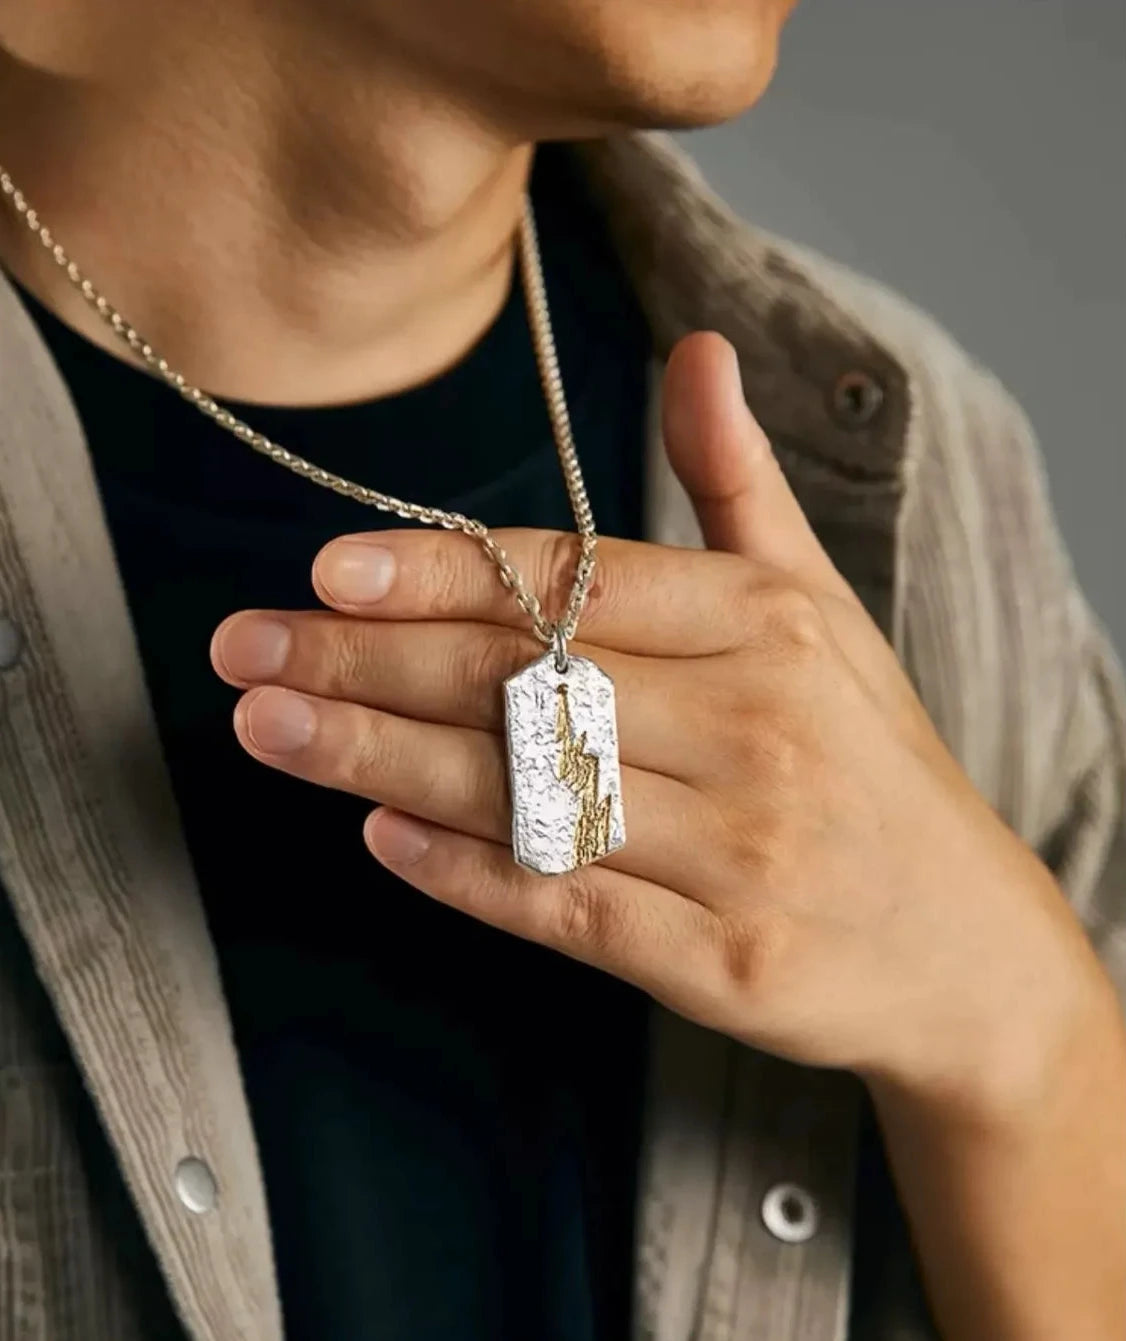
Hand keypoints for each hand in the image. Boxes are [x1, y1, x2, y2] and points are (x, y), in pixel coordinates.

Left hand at [210, 332, 1106, 1116]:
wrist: (965, 943)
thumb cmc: (868, 756)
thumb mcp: (821, 608)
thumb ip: (739, 485)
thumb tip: (698, 352)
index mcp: (768, 628)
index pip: (581, 586)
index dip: (446, 574)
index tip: (332, 571)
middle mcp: (754, 730)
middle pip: (528, 683)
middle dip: (369, 665)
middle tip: (247, 650)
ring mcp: (739, 853)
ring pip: (530, 793)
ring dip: (382, 762)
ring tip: (271, 731)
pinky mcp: (722, 960)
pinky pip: (570, 907)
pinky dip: (468, 874)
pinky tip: (378, 838)